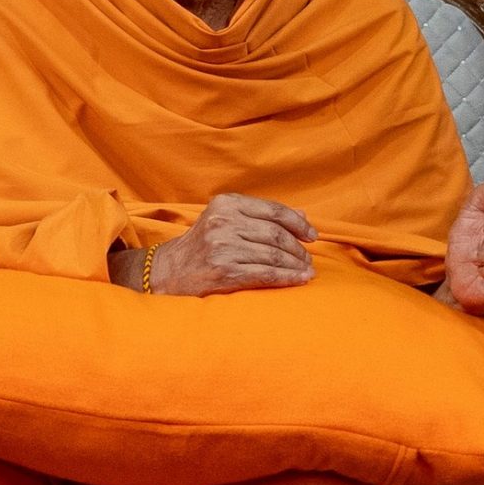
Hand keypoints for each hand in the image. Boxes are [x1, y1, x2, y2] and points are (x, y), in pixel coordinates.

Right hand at [149, 193, 317, 294]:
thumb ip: (262, 216)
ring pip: (273, 255)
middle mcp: (224, 223)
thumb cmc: (205, 244)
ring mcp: (223, 247)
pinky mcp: (224, 272)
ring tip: (307, 270)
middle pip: (276, 234)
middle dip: (298, 248)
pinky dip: (288, 278)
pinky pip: (266, 274)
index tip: (312, 235)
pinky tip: (300, 280)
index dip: (298, 223)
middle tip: (308, 258)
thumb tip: (302, 216)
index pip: (273, 210)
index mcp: (226, 204)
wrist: (171, 271)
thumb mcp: (227, 220)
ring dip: (296, 265)